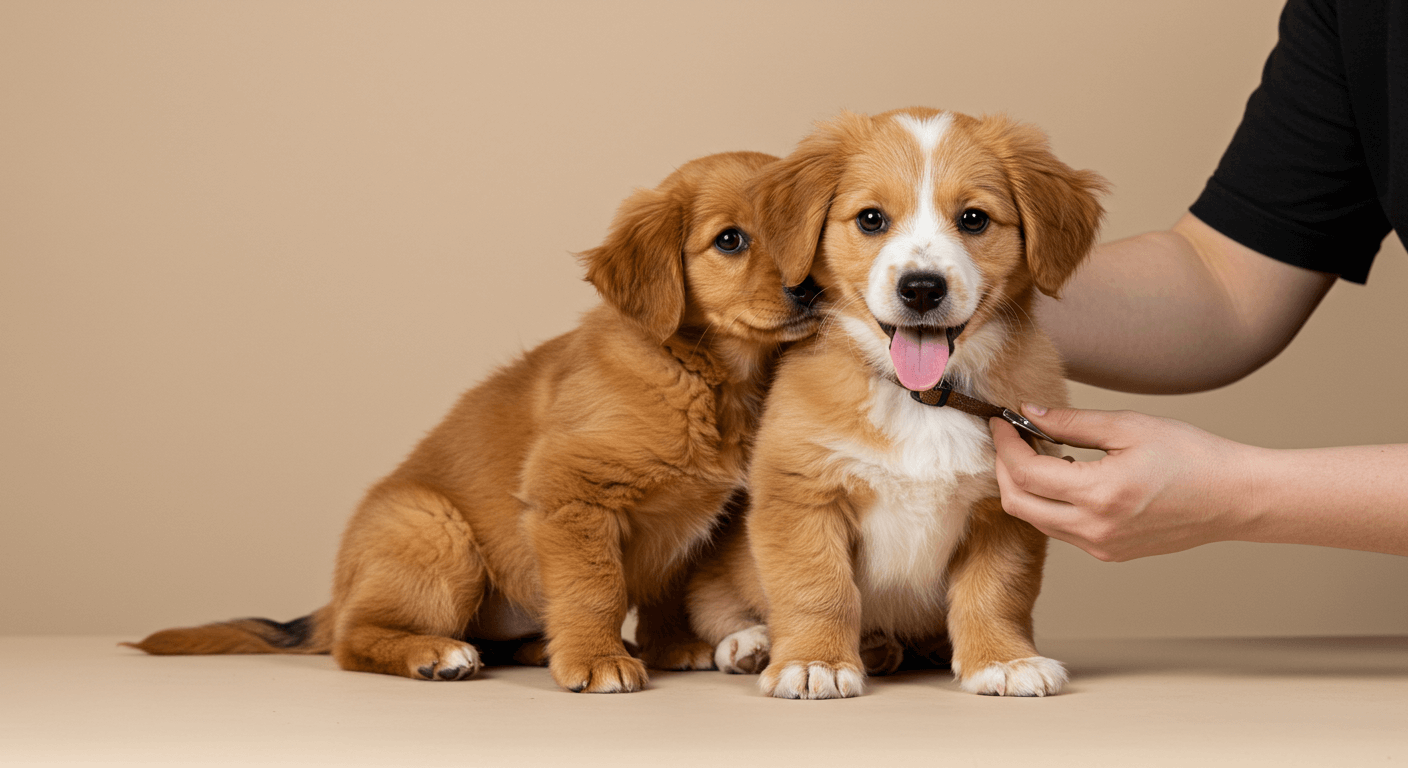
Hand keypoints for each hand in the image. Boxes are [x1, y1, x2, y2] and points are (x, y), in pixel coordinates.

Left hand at [991, 405, 1254, 560]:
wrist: (1234, 498)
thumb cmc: (1191, 456)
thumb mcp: (1128, 427)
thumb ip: (1070, 422)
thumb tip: (1028, 413)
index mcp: (1098, 494)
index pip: (1025, 473)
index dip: (1004, 444)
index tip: (1000, 420)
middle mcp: (1094, 529)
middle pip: (1018, 503)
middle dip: (1004, 467)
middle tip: (1009, 437)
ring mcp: (1100, 547)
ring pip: (1036, 520)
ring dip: (1025, 487)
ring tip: (1037, 452)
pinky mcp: (1109, 553)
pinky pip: (1061, 529)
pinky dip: (1049, 503)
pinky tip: (1064, 476)